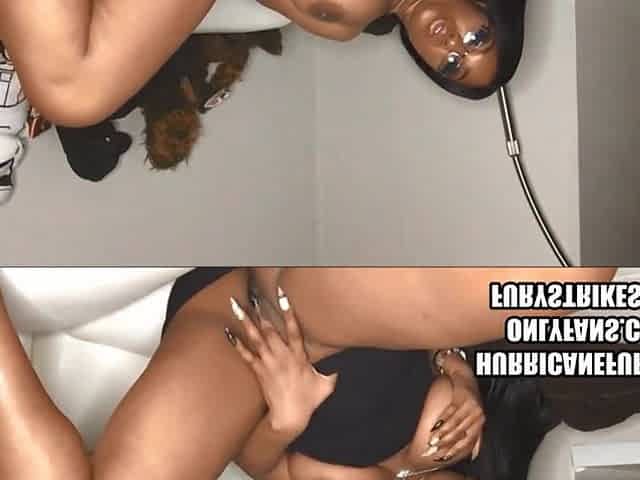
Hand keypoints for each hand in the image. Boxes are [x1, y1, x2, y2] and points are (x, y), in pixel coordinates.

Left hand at [229, 292, 337, 435]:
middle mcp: (282, 357)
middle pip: (270, 332)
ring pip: (256, 339)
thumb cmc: (309, 400)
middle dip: (262, 313)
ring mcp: (268, 364)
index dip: (289, 314)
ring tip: (237, 307)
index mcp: (299, 357)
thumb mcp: (327, 384)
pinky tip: (228, 332)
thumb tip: (343, 361)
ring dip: (246, 322)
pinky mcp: (259, 371)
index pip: (294, 331)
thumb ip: (333, 370)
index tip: (282, 298)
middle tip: (254, 296)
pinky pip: (246, 355)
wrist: (289, 417)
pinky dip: (236, 343)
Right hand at [426, 358, 484, 461]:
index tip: (444, 457)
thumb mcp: (476, 418)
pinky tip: (434, 426)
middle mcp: (476, 415)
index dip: (455, 450)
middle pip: (459, 433)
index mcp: (480, 422)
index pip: (468, 440)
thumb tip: (474, 456)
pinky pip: (450, 411)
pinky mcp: (461, 397)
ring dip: (441, 433)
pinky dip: (441, 420)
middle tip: (433, 450)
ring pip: (454, 423)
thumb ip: (476, 437)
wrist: (465, 375)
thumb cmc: (470, 398)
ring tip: (431, 440)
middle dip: (445, 444)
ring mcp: (469, 406)